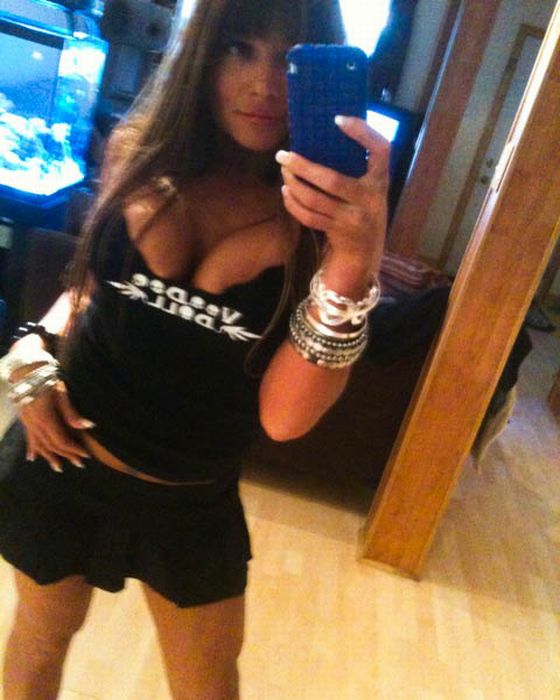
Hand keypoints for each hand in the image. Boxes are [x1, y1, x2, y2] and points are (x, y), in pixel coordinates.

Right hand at [17, 378, 92, 472]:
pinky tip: (31, 458)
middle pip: (51, 445)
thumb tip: (89, 426)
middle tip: (79, 464)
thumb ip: (72, 412)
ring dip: (49, 457)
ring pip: (39, 444)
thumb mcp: (62, 392)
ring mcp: (27, 421)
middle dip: (66, 455)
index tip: (86, 454)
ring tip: (58, 468)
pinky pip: (28, 437)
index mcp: (45, 417)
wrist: (26, 368)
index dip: (74, 449)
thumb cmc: (48, 378)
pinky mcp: (24, 418)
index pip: (60, 440)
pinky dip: (32, 448)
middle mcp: (34, 422)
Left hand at [276, 116, 389, 272]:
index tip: (337, 119)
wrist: (365, 251)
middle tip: (283, 155)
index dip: (362, 132)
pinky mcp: (336, 231)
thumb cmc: (364, 209)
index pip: (381, 149)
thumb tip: (325, 134)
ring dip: (294, 184)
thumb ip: (358, 167)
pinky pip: (309, 217)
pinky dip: (293, 204)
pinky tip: (286, 191)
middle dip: (303, 167)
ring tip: (284, 171)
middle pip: (332, 181)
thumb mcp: (371, 188)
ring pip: (315, 200)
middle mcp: (369, 200)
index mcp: (380, 181)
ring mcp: (352, 219)